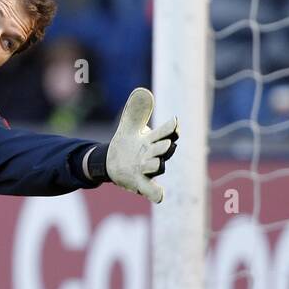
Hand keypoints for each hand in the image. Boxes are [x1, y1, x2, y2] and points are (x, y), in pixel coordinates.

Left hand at [106, 87, 178, 203]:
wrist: (113, 162)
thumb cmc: (127, 143)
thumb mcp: (128, 126)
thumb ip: (136, 111)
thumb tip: (142, 91)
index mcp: (153, 139)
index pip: (165, 133)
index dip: (170, 129)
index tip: (176, 122)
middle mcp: (153, 154)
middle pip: (163, 150)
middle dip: (165, 147)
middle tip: (168, 144)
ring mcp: (147, 169)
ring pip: (157, 167)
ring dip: (157, 165)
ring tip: (156, 163)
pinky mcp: (139, 182)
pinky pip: (150, 189)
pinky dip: (156, 192)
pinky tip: (161, 196)